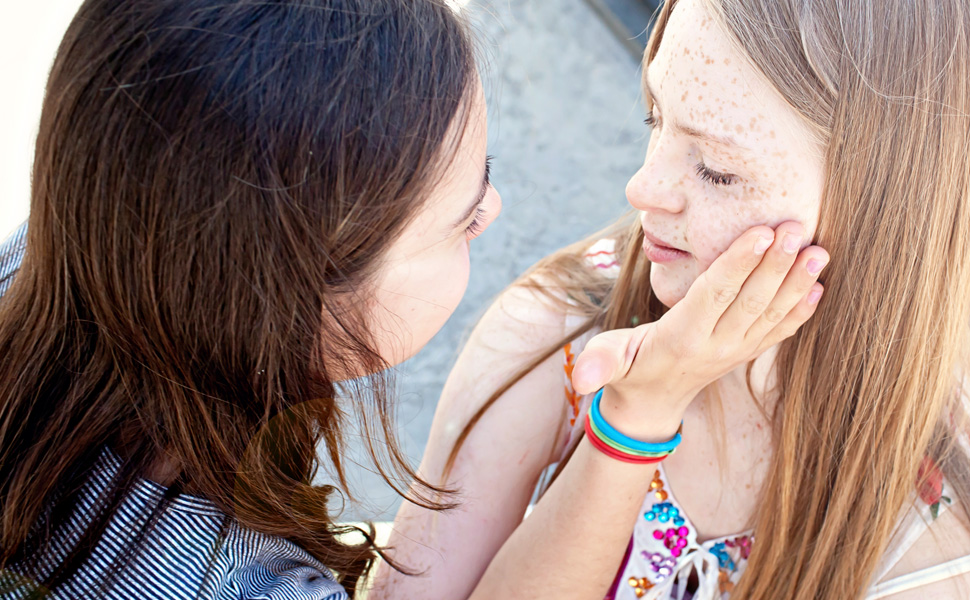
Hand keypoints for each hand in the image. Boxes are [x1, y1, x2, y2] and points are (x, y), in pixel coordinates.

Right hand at [571, 222, 827, 439]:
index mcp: (683, 337)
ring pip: (772, 312)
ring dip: (797, 281)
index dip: (740, 264)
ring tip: (819, 250)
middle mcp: (717, 345)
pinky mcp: (749, 351)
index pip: (716, 294)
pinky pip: (780, 330)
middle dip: (778, 263)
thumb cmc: (627, 368)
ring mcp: (737, 350)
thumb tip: (579, 379)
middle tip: (798, 227)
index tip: (762, 233)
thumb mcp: (607, 362)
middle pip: (752, 299)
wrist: (653, 403)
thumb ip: (597, 364)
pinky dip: (802, 309)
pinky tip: (819, 285)